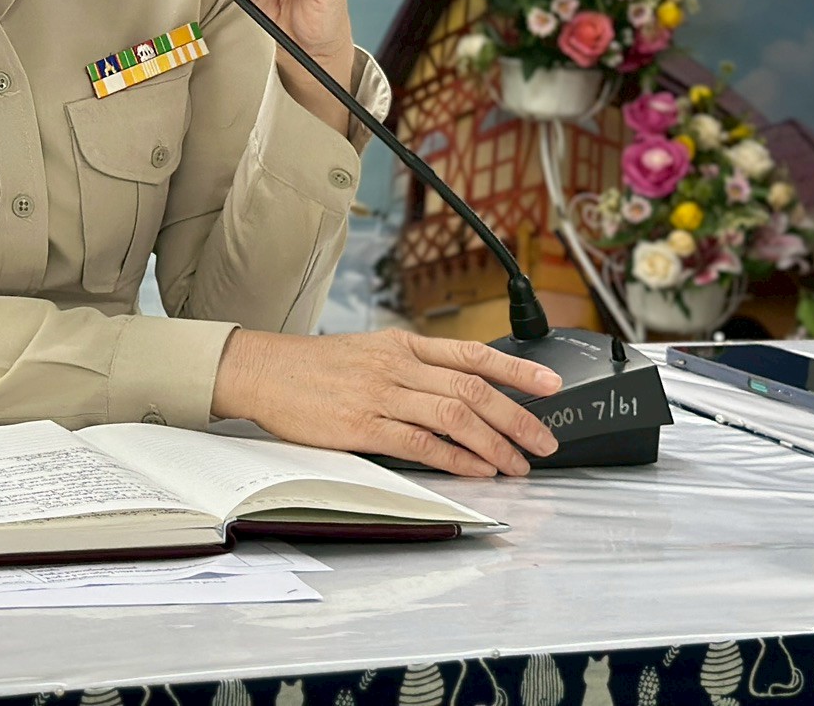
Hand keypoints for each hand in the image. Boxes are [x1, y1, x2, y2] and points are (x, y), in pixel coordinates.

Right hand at [210, 327, 561, 477]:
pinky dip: (455, 459)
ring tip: (517, 464)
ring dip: (494, 444)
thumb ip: (411, 366)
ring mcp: (380, 394)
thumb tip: (459, 389)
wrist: (262, 370)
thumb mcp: (368, 351)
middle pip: (472, 389)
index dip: (517, 370)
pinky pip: (420, 444)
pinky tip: (476, 470)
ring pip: (454, 416)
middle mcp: (397, 365)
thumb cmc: (313, 367)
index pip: (471, 354)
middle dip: (518, 417)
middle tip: (545, 442)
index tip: (552, 385)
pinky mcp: (361, 425)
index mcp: (401, 344)